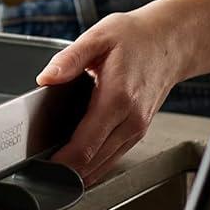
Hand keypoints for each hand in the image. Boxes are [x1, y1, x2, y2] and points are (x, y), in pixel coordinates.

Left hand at [35, 8, 186, 185]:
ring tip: (53, 168)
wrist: (170, 42)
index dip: (61, 162)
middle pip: (94, 162)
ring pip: (105, 164)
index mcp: (117, 99)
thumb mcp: (97, 38)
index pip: (86, 145)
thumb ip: (69, 60)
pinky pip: (115, 157)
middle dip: (65, 169)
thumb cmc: (135, 38)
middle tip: (39, 169)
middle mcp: (131, 120)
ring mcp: (137, 129)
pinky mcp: (139, 131)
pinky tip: (78, 163)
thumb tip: (46, 77)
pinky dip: (95, 164)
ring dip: (80, 171)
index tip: (40, 165)